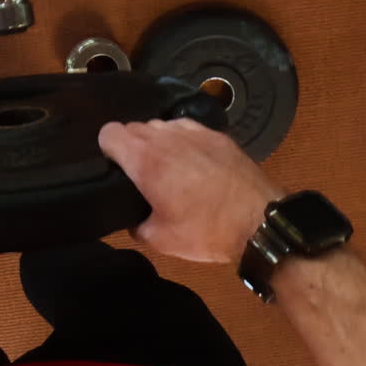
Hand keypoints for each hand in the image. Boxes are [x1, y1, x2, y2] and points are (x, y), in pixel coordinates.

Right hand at [99, 119, 283, 263]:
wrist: (259, 222)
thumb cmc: (205, 231)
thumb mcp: (160, 240)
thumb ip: (136, 224)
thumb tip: (133, 218)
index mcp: (146, 160)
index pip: (109, 133)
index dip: (106, 148)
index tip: (114, 166)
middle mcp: (166, 137)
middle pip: (133, 127)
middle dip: (131, 146)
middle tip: (139, 173)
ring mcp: (194, 132)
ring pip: (160, 125)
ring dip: (156, 141)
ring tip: (167, 166)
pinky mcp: (217, 134)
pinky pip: (187, 128)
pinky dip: (182, 140)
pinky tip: (192, 160)